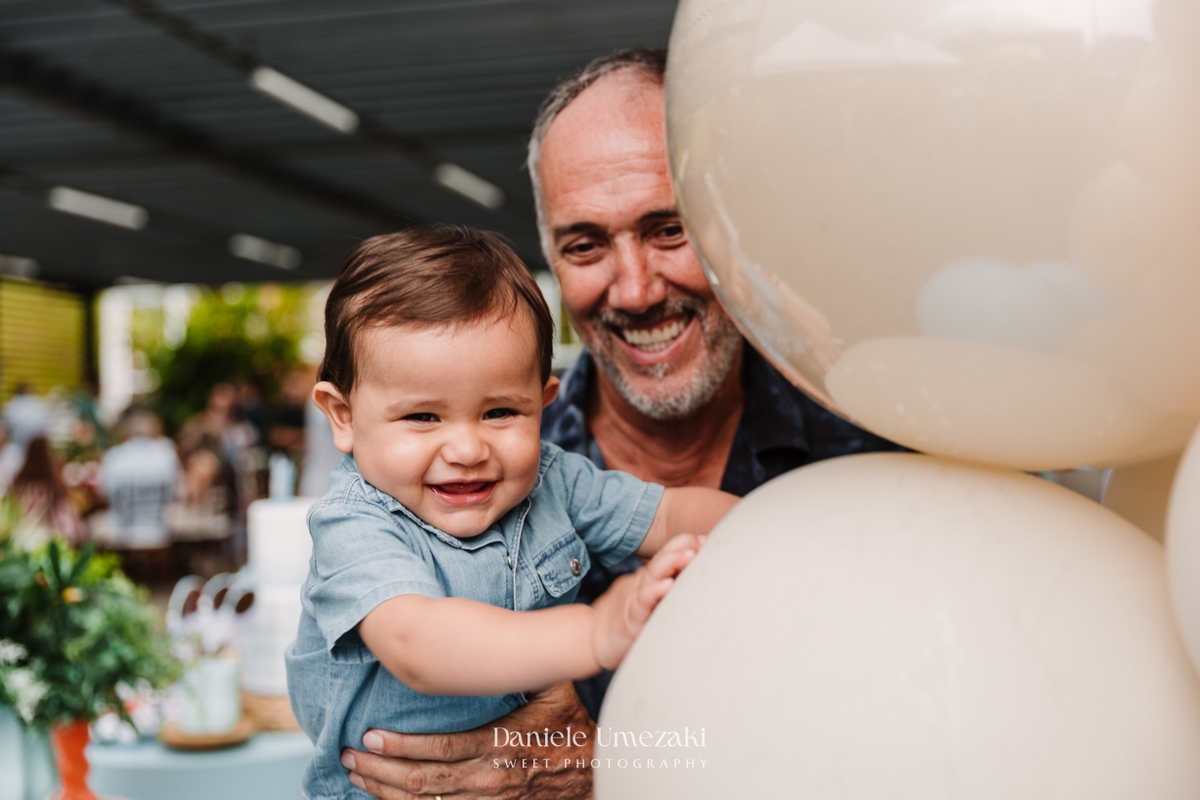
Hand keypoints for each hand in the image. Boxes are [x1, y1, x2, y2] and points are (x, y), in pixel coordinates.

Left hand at [341, 682, 594, 798]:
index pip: (437, 751)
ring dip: (385, 792)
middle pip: (421, 782)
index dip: (398, 745)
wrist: (601, 769)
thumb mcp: (555, 688)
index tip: (368, 734)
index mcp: (499, 745)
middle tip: (349, 756)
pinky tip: (386, 798)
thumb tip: (507, 626)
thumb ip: (528, 662)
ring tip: (358, 775)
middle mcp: (490, 779)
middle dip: (378, 769)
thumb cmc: (574, 725)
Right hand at [592, 533, 703, 669]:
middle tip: (701, 542)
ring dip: (671, 563)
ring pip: (652, 576)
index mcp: (649, 579)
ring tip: (689, 555)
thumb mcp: (647, 596)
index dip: (684, 544)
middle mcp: (643, 585)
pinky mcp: (631, 620)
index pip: (666, 555)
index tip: (705, 539)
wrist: (593, 638)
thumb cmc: (627, 617)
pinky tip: (667, 586)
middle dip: (681, 547)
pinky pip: (643, 603)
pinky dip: (654, 592)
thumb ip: (664, 583)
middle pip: (661, 559)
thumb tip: (694, 574)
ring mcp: (635, 600)